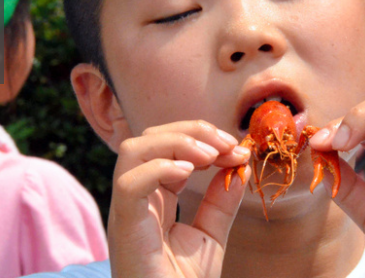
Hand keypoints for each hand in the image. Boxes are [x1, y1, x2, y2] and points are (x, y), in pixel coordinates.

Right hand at [108, 121, 250, 277]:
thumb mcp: (210, 234)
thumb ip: (221, 200)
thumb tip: (240, 165)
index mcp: (154, 197)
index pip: (166, 146)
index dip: (201, 138)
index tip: (237, 149)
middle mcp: (136, 197)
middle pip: (148, 138)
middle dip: (191, 131)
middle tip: (227, 145)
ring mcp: (127, 210)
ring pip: (133, 150)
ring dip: (176, 142)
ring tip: (210, 155)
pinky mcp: (124, 227)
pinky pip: (130, 183)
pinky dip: (159, 167)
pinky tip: (188, 171)